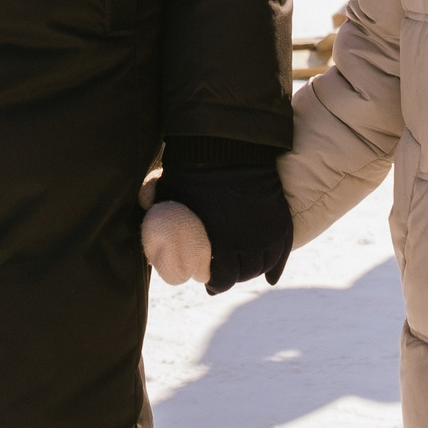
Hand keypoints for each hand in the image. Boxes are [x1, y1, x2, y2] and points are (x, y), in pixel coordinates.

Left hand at [154, 158, 291, 295]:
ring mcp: (267, 230)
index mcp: (219, 244)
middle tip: (225, 274)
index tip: (208, 281)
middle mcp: (248, 243)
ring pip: (264, 263)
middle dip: (234, 276)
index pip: (221, 279)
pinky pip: (283, 250)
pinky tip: (271, 277)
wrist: (226, 145)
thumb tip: (144, 215)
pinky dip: (277, 263)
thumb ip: (156, 210)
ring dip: (254, 269)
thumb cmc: (191, 170)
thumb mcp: (168, 195)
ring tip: (244, 269)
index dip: (214, 282)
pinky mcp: (280, 217)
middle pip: (244, 274)